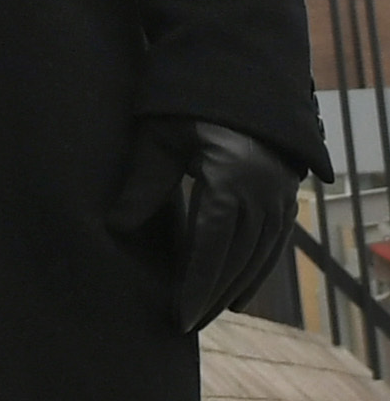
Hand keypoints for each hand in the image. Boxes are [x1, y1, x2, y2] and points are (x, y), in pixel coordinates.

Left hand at [107, 117, 306, 332]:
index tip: (177, 317)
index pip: (213, 248)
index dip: (196, 286)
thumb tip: (115, 227)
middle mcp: (265, 193)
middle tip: (184, 326)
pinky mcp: (286, 194)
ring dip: (232, 289)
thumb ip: (141, 184)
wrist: (236, 74)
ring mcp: (281, 194)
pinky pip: (273, 244)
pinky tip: (237, 294)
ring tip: (204, 315)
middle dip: (211, 296)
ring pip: (259, 256)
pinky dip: (254, 271)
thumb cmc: (186, 102)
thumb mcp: (156, 138)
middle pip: (239, 259)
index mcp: (232, 180)